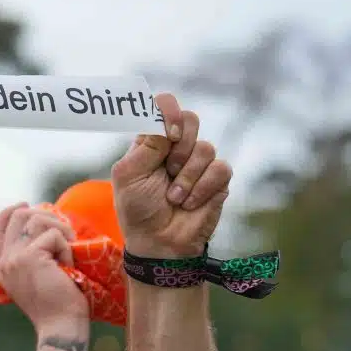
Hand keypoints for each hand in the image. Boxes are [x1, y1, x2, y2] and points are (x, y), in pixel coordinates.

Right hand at [0, 204, 89, 329]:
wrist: (61, 327)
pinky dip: (67, 248)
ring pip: (36, 219)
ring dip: (60, 230)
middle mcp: (5, 261)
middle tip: (63, 230)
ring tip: (69, 250)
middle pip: (18, 215)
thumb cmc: (59, 305)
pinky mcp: (30, 257)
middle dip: (45, 215)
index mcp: (4, 267)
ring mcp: (15, 258)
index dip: (9, 212)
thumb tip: (42, 224)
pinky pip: (54, 236)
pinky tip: (69, 267)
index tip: (25, 204)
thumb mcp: (38, 277)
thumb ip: (32, 256)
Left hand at [111, 94, 232, 258]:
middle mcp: (176, 147)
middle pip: (190, 120)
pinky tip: (190, 203)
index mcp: (152, 141)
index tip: (169, 132)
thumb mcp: (130, 175)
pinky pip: (220, 169)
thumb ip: (147, 144)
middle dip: (180, 148)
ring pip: (206, 148)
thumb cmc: (138, 210)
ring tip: (174, 197)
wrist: (159, 244)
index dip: (169, 111)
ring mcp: (198, 163)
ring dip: (188, 177)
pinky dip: (203, 188)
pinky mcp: (217, 181)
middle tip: (169, 170)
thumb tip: (168, 123)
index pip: (164, 106)